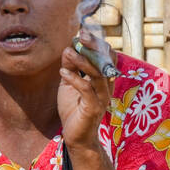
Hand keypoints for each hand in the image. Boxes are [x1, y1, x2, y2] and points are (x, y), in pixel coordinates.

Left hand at [57, 29, 113, 150]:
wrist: (76, 137)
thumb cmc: (74, 110)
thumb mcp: (69, 85)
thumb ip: (71, 68)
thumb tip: (69, 49)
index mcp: (103, 79)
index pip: (107, 55)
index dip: (97, 42)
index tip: (83, 32)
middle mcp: (106, 86)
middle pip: (106, 60)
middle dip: (95, 46)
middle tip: (81, 35)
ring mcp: (102, 97)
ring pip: (97, 73)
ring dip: (82, 61)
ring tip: (68, 52)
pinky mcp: (94, 108)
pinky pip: (86, 89)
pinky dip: (74, 78)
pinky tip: (62, 72)